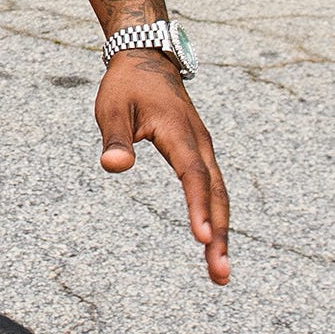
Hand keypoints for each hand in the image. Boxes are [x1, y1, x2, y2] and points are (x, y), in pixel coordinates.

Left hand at [96, 52, 231, 284]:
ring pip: (219, 196)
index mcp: (180, 133)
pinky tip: (211, 243)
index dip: (198, 207)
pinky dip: (215, 218)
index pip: (193, 175)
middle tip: (219, 274)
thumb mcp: (113, 108)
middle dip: (218, 235)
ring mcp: (203, 150)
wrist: (147, 59)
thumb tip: (113, 167)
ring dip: (220, 232)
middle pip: (216, 194)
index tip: (201, 238)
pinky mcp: (200, 155)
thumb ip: (115, 139)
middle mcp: (200, 144)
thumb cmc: (127, 86)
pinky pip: (212, 190)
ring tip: (219, 272)